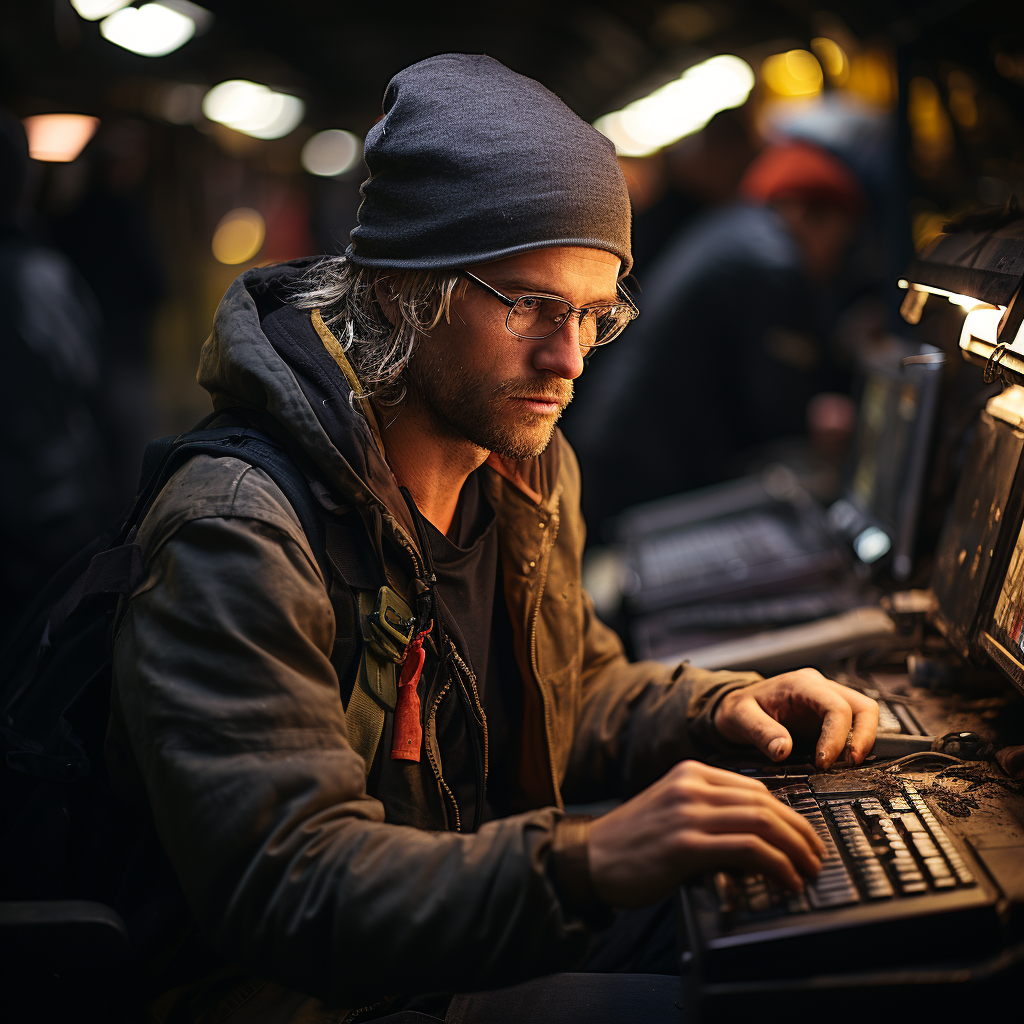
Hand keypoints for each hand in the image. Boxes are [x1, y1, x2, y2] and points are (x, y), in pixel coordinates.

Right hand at [588, 760, 824, 907]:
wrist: (588, 859)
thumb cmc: (630, 842)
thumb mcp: (671, 811)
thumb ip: (708, 812)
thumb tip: (756, 836)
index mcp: (689, 773)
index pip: (754, 788)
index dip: (788, 814)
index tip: (803, 837)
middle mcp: (691, 787)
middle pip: (765, 803)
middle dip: (801, 832)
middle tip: (816, 856)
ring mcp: (688, 814)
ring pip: (762, 822)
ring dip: (795, 849)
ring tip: (808, 870)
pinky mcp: (686, 845)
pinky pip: (748, 849)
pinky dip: (777, 865)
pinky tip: (786, 880)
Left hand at [713, 669, 878, 769]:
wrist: (735, 706)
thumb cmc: (738, 709)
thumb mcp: (739, 718)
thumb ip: (760, 732)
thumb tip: (784, 751)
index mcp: (801, 684)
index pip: (836, 706)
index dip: (837, 737)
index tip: (824, 762)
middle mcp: (819, 688)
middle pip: (863, 707)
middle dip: (864, 737)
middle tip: (850, 764)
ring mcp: (827, 701)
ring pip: (865, 715)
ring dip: (863, 740)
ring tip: (847, 765)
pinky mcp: (829, 716)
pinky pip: (854, 726)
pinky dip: (854, 743)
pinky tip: (840, 761)